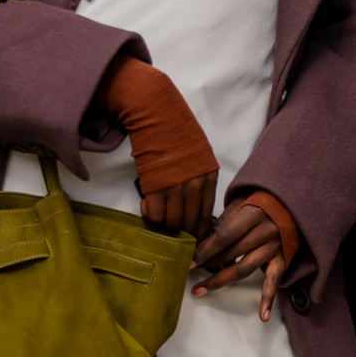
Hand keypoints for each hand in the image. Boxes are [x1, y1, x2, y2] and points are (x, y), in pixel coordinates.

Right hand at [95, 55, 218, 238]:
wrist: (156, 113)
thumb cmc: (175, 132)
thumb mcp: (199, 156)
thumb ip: (199, 181)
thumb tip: (193, 207)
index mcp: (209, 178)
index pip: (206, 217)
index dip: (198, 234)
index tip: (192, 243)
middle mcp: (195, 185)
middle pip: (189, 224)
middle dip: (181, 235)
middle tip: (173, 238)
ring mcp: (175, 186)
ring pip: (171, 223)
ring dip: (163, 224)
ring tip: (156, 214)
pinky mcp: (155, 186)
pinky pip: (154, 215)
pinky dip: (149, 215)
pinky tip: (146, 204)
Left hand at [191, 201, 288, 321]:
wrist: (291, 203)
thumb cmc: (260, 202)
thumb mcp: (241, 202)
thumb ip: (224, 220)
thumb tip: (201, 241)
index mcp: (252, 214)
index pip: (224, 236)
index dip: (205, 250)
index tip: (189, 260)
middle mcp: (264, 232)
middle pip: (231, 254)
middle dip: (207, 264)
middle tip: (188, 272)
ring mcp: (274, 248)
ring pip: (244, 269)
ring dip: (220, 281)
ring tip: (200, 290)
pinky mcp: (282, 259)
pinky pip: (274, 282)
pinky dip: (268, 299)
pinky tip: (263, 316)